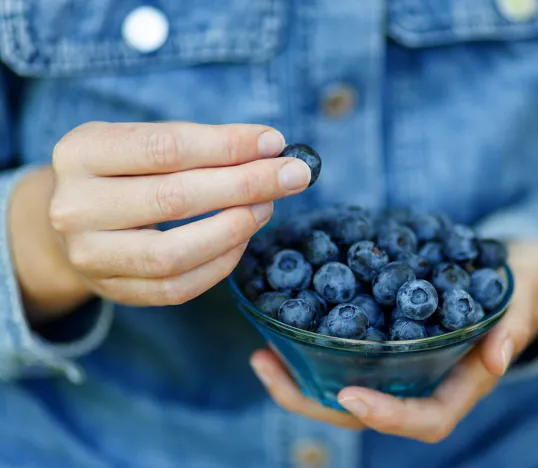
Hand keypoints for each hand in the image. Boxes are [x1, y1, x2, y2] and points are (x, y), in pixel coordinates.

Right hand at [12, 121, 309, 322]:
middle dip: (246, 184)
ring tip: (266, 206)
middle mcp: (75, 206)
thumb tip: (270, 151)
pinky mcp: (114, 290)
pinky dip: (221, 263)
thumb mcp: (143, 143)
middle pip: (175, 198)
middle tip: (292, 176)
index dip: (227, 145)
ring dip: (235, 228)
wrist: (74, 221)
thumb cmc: (122, 173)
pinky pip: (178, 287)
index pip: (167, 147)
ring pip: (175, 252)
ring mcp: (90, 255)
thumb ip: (200, 145)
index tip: (275, 142)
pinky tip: (243, 238)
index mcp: (81, 152)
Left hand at [249, 241, 537, 438]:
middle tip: (269, 369)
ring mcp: (397, 370)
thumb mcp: (519, 302)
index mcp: (456, 388)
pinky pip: (342, 359)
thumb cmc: (515, 289)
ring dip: (299, 381)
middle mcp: (420, 386)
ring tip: (260, 356)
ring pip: (344, 390)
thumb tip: (501, 357)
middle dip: (314, 401)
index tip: (349, 397)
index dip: (386, 417)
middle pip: (365, 414)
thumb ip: (512, 328)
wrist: (505, 275)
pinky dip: (309, 352)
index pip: (423, 420)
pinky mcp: (381, 347)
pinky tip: (280, 331)